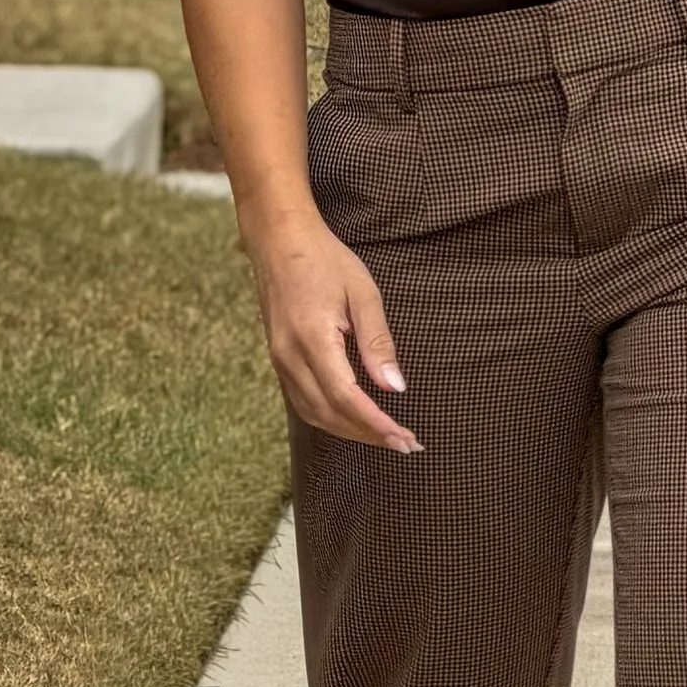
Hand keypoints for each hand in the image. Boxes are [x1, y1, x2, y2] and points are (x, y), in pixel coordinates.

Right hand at [247, 210, 420, 454]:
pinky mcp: (279, 360)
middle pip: (330, 413)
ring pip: (314, 414)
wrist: (279, 241)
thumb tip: (395, 387)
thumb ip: (378, 342)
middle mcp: (290, 356)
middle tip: (407, 444)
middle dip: (369, 434)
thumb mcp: (363, 293)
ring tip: (386, 437)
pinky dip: (331, 418)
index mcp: (312, 338)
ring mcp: (280, 360)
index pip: (346, 397)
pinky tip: (355, 419)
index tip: (405, 439)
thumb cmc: (325, 260)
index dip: (376, 424)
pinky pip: (304, 402)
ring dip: (351, 431)